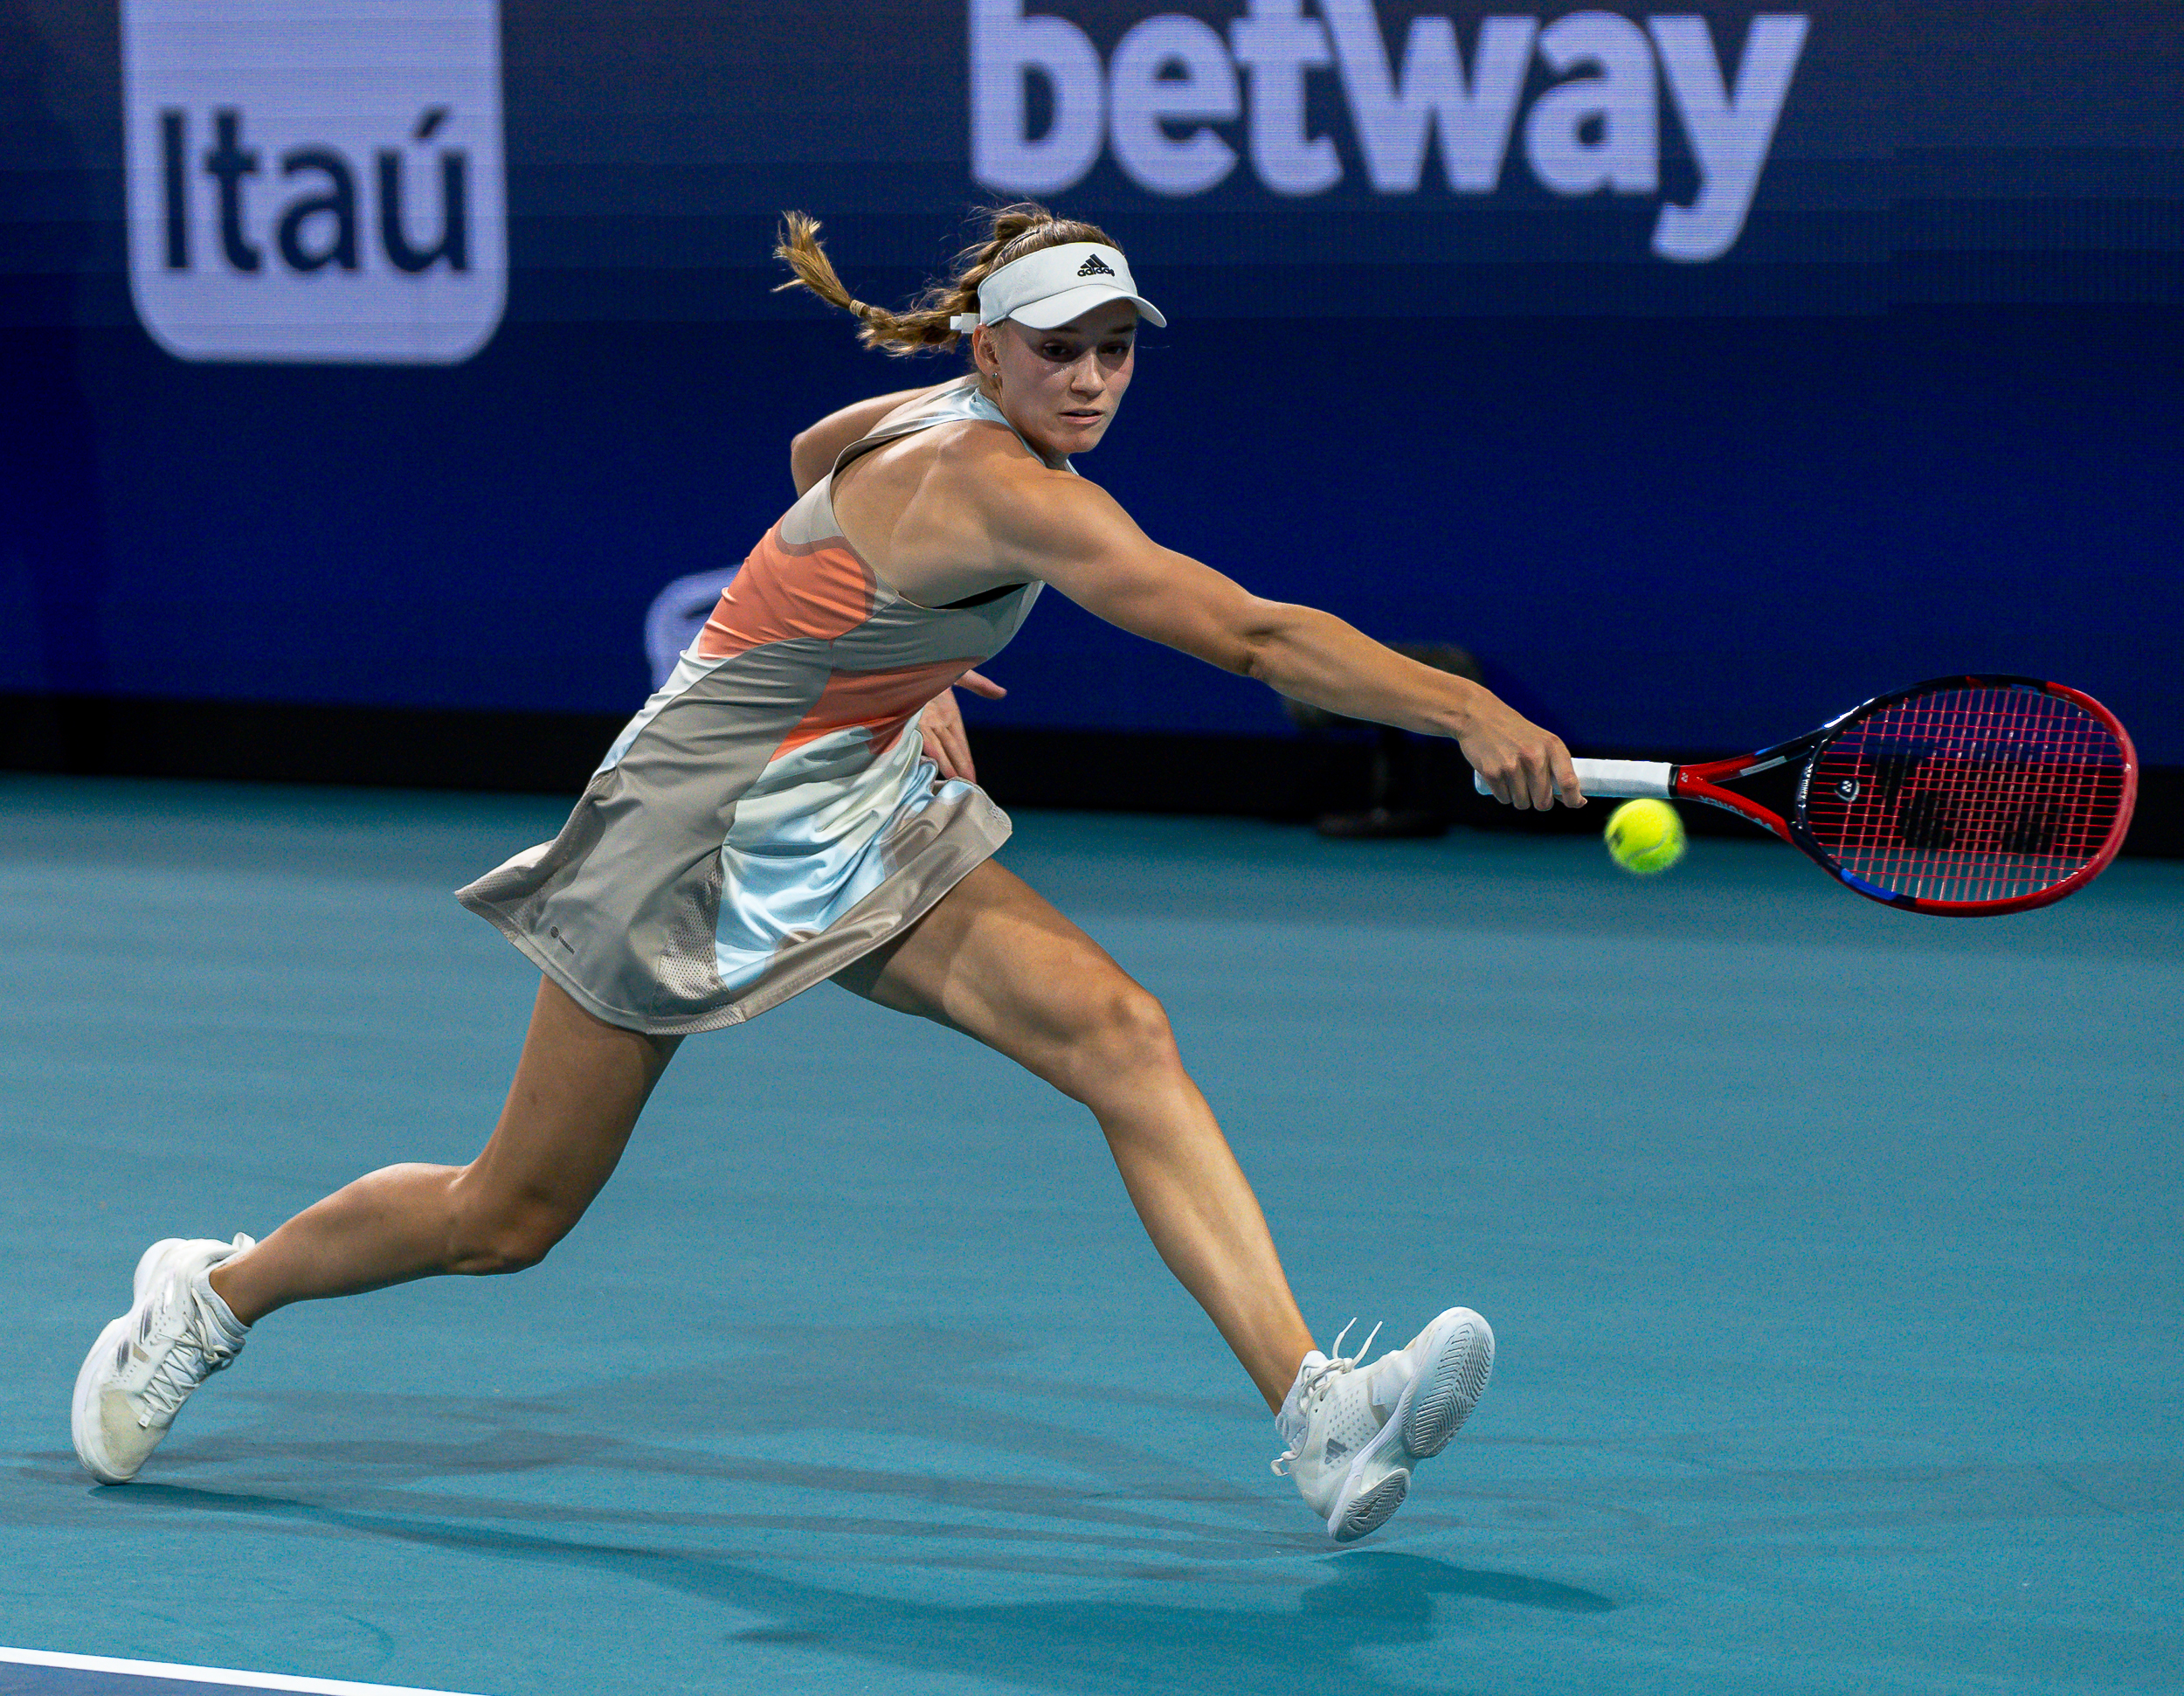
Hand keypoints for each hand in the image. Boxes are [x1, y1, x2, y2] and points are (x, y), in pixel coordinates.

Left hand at [920, 669, 1005, 782]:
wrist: (907, 658)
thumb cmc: (933, 664)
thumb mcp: (960, 673)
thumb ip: (979, 685)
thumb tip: (1002, 693)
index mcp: (949, 714)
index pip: (960, 743)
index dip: (966, 759)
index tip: (972, 776)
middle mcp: (937, 721)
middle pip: (950, 749)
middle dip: (958, 767)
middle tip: (966, 786)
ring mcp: (923, 719)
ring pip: (936, 746)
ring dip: (943, 763)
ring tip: (950, 780)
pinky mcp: (910, 714)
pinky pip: (920, 733)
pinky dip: (926, 746)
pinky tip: (931, 759)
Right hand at [1459, 693, 1583, 810]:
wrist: (1479, 716)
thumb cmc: (1513, 731)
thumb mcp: (1541, 740)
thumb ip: (1554, 765)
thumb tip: (1569, 797)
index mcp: (1551, 746)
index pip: (1568, 781)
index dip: (1573, 799)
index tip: (1575, 804)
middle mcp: (1534, 757)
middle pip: (1543, 801)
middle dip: (1539, 802)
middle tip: (1533, 791)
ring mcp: (1512, 766)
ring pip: (1522, 803)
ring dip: (1519, 799)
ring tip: (1513, 780)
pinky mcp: (1492, 773)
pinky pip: (1504, 799)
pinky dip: (1503, 795)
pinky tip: (1500, 779)